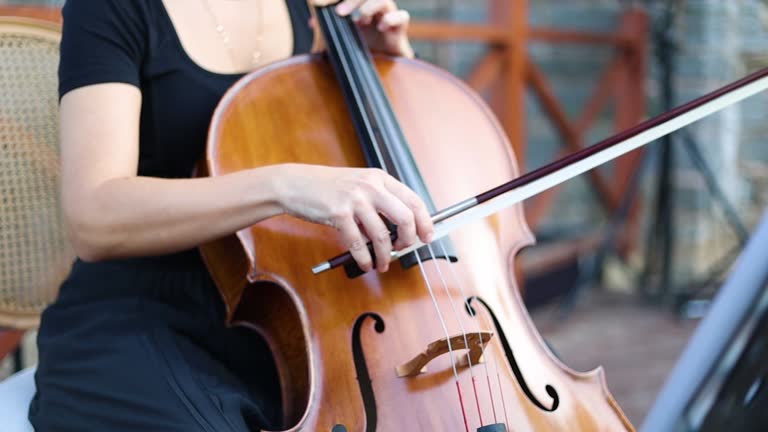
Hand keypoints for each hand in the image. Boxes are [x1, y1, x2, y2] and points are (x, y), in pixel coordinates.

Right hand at [274, 164, 432, 271]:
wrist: (295, 184)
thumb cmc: (327, 187)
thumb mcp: (359, 185)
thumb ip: (379, 201)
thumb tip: (400, 228)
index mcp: (379, 178)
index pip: (413, 200)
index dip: (424, 221)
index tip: (427, 236)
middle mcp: (370, 186)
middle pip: (405, 217)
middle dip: (408, 239)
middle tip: (404, 249)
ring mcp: (354, 199)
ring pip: (381, 235)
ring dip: (384, 255)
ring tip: (382, 264)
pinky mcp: (338, 214)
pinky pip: (358, 243)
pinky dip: (364, 259)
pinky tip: (365, 264)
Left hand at [313, 0, 414, 57]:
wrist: (385, 66)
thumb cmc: (365, 48)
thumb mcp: (345, 38)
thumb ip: (330, 31)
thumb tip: (313, 23)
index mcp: (361, 8)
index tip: (328, 4)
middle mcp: (375, 9)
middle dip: (353, 0)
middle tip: (340, 12)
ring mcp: (388, 16)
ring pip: (384, 0)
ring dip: (371, 6)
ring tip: (361, 19)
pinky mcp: (400, 29)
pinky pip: (402, 17)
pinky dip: (392, 19)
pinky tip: (382, 27)